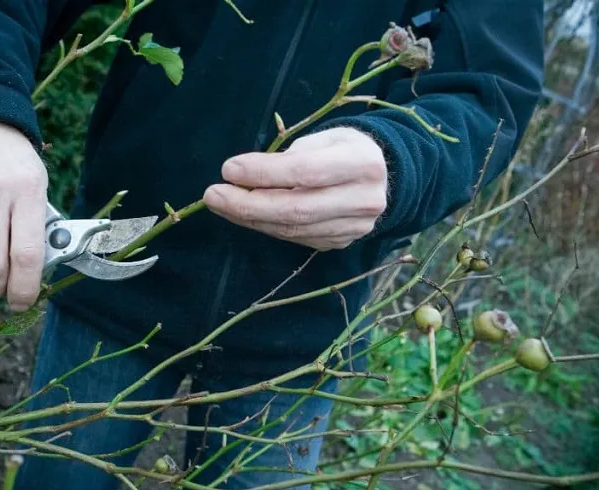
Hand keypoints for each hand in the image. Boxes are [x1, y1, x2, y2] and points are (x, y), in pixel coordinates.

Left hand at [203, 127, 387, 249]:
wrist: (385, 179)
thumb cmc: (346, 149)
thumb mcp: (326, 136)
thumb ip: (292, 155)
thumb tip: (247, 176)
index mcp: (363, 164)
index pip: (305, 172)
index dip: (263, 173)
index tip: (228, 169)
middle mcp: (363, 200)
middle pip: (296, 209)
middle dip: (248, 204)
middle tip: (213, 195)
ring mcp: (354, 228)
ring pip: (293, 229)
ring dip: (250, 218)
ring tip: (221, 204)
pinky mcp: (340, 243)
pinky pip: (296, 238)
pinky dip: (266, 226)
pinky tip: (245, 214)